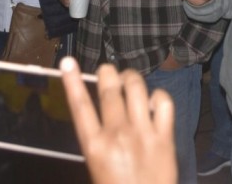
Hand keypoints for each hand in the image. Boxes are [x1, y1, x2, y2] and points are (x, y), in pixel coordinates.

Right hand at [60, 57, 176, 183]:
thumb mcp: (97, 168)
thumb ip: (99, 141)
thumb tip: (102, 116)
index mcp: (94, 146)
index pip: (79, 106)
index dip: (72, 80)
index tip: (67, 62)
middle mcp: (116, 135)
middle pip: (110, 89)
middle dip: (108, 73)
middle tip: (108, 70)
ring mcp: (142, 133)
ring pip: (136, 88)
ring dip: (131, 78)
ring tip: (129, 79)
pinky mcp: (164, 137)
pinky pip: (163, 102)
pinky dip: (158, 96)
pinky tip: (153, 100)